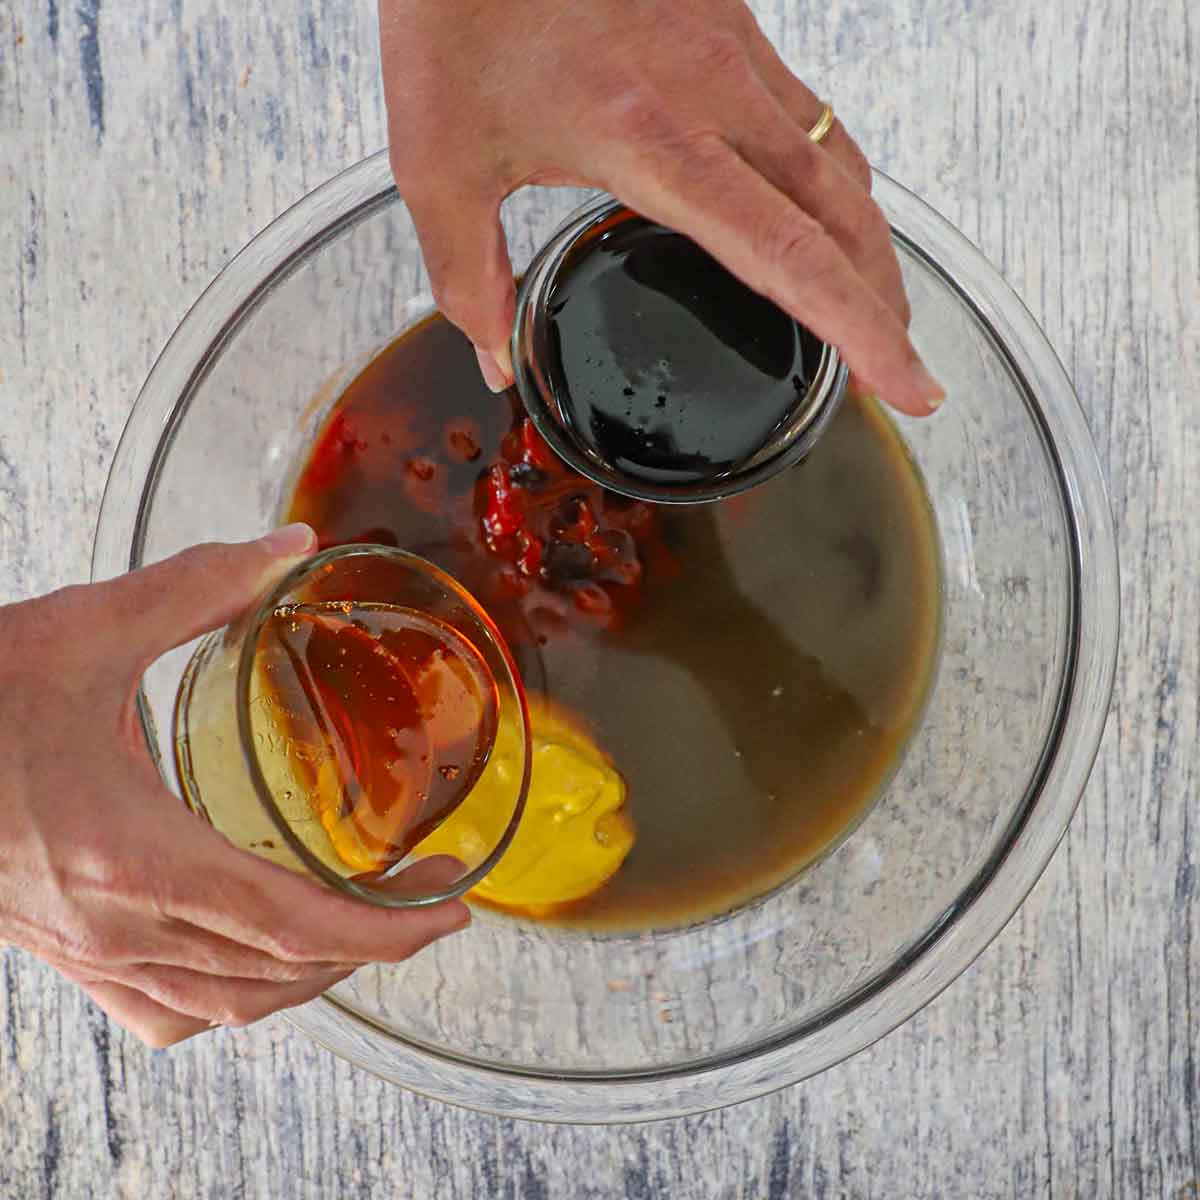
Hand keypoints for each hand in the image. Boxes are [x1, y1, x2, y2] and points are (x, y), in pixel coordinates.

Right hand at [0, 524, 468, 1046]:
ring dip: (305, 978)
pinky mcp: (62, 952)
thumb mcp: (83, 629)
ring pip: (225, 1004)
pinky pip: (162, 1010)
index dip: (383, 930)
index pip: (292, 924)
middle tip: (420, 909)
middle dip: (364, 950)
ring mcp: (85, 951)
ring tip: (357, 933)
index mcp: (132, 854)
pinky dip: (229, 996)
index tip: (446, 915)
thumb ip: (198, 586)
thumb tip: (289, 546)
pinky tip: (250, 961)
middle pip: (274, 973)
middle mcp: (114, 924)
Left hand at [380, 0, 940, 413]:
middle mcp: (716, 93)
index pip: (789, 256)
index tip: (911, 385)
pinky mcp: (730, 19)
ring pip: (838, 164)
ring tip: (874, 309)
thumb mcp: (437, 163)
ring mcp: (733, 49)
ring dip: (869, 246)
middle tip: (904, 372)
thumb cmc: (454, 13)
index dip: (860, 331)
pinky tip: (823, 214)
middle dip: (885, 305)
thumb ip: (468, 277)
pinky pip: (810, 115)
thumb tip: (497, 359)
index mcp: (652, 141)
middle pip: (842, 218)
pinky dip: (835, 183)